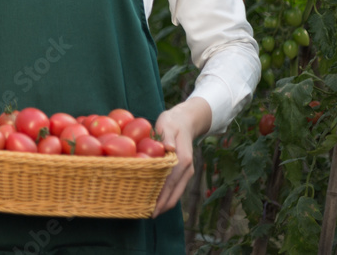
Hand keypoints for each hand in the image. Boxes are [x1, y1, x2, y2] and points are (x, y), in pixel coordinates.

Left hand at [153, 97, 211, 216]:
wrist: (186, 120)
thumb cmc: (172, 122)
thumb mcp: (167, 125)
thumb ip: (167, 137)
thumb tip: (169, 148)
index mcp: (182, 159)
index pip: (170, 183)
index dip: (162, 198)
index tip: (152, 210)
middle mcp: (187, 168)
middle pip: (176, 193)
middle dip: (163, 206)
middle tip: (149, 215)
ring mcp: (187, 170)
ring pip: (177, 192)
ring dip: (166, 202)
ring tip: (151, 211)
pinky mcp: (184, 170)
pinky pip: (176, 187)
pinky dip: (168, 195)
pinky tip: (157, 198)